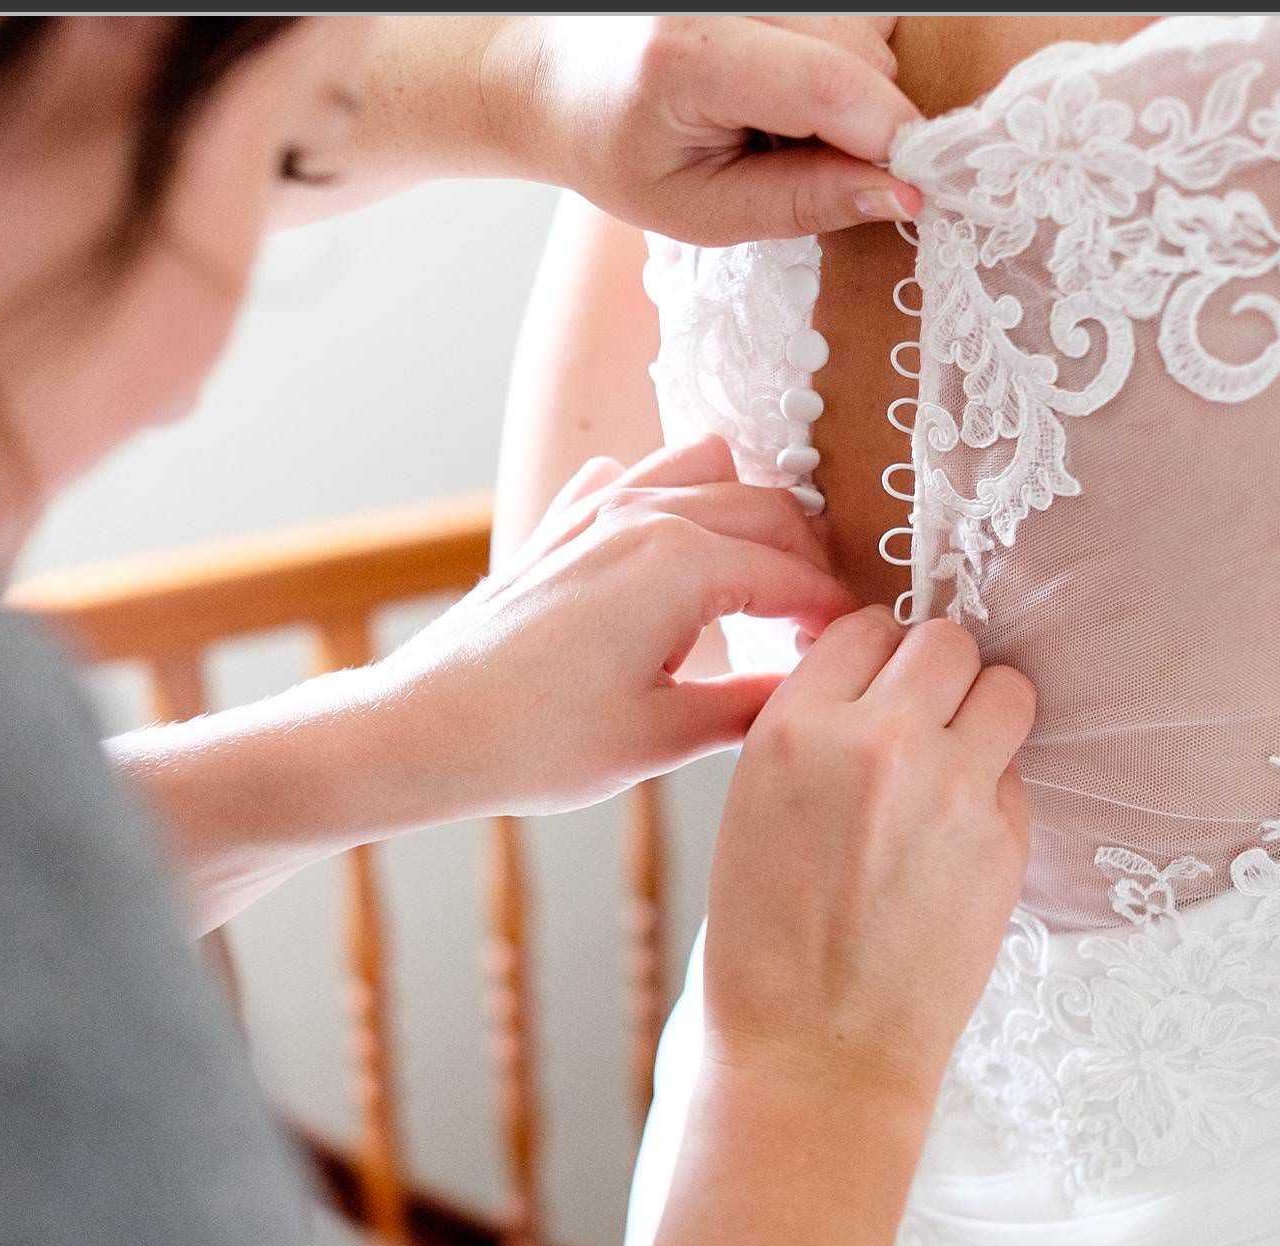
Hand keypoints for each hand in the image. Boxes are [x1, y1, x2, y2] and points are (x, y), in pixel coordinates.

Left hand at [373, 437, 856, 819]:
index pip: (796, 574)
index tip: (854, 652)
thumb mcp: (662, 738)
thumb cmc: (536, 742)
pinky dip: (676, 497)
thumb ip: (751, 704)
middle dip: (808, 562)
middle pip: (768, 509)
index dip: (836, 615)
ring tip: (764, 580)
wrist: (426, 729)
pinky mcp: (560, 523)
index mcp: (681, 562)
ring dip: (750, 513)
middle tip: (821, 626)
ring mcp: (596, 508)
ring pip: (708, 468)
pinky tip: (678, 556)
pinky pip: (639, 476)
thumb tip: (812, 694)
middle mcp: (643, 514)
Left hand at [483, 16, 923, 243]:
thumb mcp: (699, 210)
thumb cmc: (617, 153)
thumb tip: (904, 196)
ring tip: (777, 121)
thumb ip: (803, 204)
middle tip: (802, 161)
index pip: (830, 83)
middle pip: (860, 50)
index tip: (913, 190)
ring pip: (863, 26)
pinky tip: (781, 85)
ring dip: (848, 88)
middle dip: (866, 121)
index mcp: (688, 55)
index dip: (890, 140)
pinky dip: (834, 58)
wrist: (556, 79)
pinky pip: (846, 14)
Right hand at [701, 607, 1034, 1117]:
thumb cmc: (766, 940)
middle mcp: (879, 742)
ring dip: (987, 715)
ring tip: (959, 764)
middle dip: (938, 675)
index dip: (874, 658)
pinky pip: (1018, 773)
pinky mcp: (1004, 839)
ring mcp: (951, 788)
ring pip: (1006, 688)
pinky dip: (996, 791)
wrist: (813, 1052)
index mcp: (795, 728)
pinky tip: (958, 842)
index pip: (864, 627)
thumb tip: (870, 682)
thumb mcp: (753, 809)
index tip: (875, 690)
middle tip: (925, 723)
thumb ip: (812, 733)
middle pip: (946, 641)